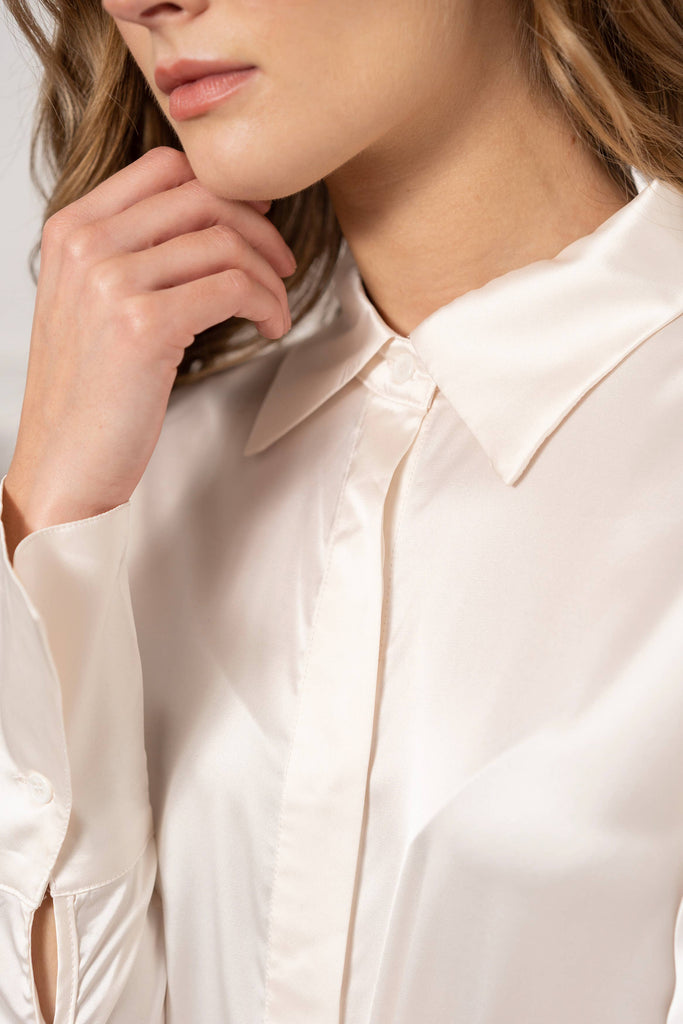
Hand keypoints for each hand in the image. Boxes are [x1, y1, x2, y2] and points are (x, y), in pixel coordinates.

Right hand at [3, 146, 294, 555]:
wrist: (63, 463)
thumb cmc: (87, 393)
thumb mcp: (92, 303)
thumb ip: (132, 252)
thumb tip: (208, 220)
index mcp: (71, 229)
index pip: (164, 167)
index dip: (224, 186)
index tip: (256, 217)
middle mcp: (86, 243)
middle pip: (201, 194)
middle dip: (258, 227)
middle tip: (282, 264)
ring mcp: (111, 280)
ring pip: (225, 242)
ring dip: (269, 276)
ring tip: (275, 310)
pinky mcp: (144, 324)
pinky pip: (233, 287)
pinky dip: (266, 304)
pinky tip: (269, 326)